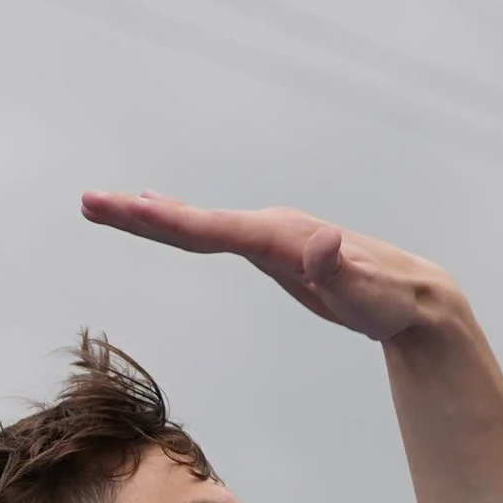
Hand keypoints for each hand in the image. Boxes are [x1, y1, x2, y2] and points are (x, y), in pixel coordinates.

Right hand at [82, 192, 458, 347]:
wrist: (413, 296)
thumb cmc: (391, 301)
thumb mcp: (368, 294)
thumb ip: (342, 269)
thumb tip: (325, 241)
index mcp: (281, 236)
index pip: (212, 228)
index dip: (166, 220)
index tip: (125, 207)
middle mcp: (271, 227)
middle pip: (194, 220)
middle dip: (140, 213)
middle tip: (89, 201)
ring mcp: (270, 236)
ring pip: (200, 224)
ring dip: (152, 216)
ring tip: (108, 206)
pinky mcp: (271, 249)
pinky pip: (214, 234)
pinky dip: (181, 224)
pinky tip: (161, 217)